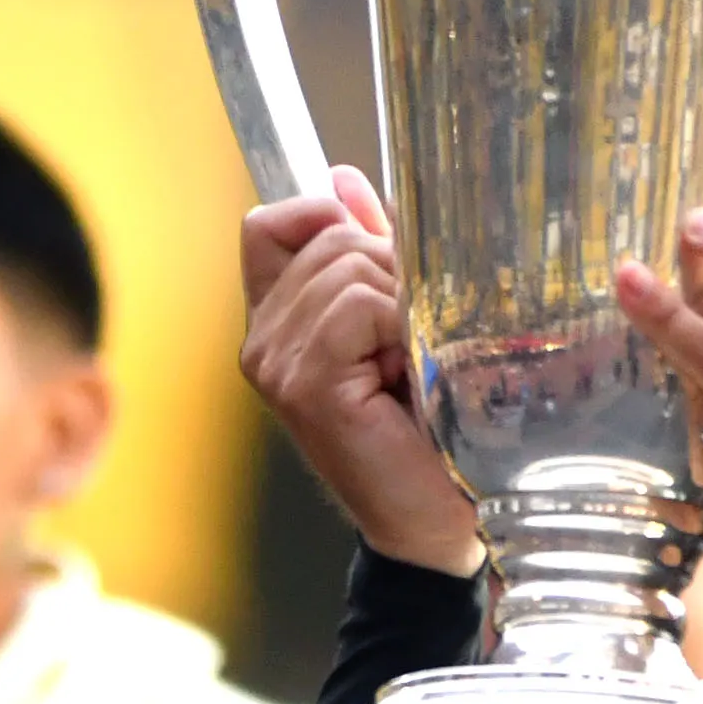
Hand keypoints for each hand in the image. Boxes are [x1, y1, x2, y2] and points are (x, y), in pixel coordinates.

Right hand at [241, 169, 483, 575]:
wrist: (440, 524)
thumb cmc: (432, 433)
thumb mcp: (402, 322)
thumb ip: (371, 253)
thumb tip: (346, 179)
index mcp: (277, 322)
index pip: (273, 225)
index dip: (327, 219)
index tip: (383, 262)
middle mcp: (262, 340)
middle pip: (327, 235)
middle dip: (391, 269)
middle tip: (417, 341)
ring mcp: (274, 362)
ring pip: (346, 264)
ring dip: (403, 303)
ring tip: (414, 366)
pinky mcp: (301, 383)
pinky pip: (355, 305)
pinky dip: (398, 326)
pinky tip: (408, 376)